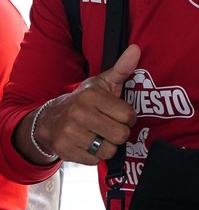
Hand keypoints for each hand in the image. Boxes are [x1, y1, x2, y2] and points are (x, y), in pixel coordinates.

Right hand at [22, 44, 140, 164]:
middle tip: (111, 127)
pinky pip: (95, 161)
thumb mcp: (102, 83)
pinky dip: (95, 156)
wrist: (51, 119)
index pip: (127, 115)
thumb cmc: (84, 100)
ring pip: (109, 150)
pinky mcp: (65, 150)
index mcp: (92, 96)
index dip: (128, 118)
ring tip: (99, 135)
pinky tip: (88, 144)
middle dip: (119, 133)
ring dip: (108, 146)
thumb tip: (136, 49)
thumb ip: (122, 68)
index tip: (120, 116)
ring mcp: (70, 133)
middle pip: (120, 134)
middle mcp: (79, 113)